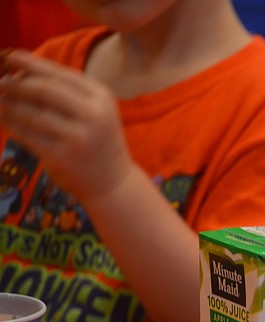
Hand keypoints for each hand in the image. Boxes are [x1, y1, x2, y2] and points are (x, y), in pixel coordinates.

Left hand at [0, 50, 133, 204]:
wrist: (113, 182)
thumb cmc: (98, 141)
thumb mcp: (94, 111)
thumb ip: (66, 91)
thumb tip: (20, 72)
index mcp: (101, 97)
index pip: (58, 74)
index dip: (30, 63)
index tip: (9, 56)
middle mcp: (92, 114)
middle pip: (42, 89)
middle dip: (16, 83)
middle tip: (0, 82)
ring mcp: (77, 137)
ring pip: (31, 112)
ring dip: (9, 104)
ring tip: (1, 101)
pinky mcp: (60, 156)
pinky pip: (26, 134)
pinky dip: (11, 124)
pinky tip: (6, 119)